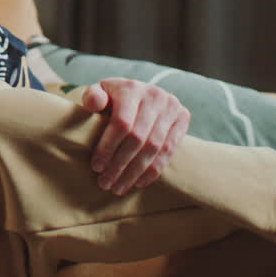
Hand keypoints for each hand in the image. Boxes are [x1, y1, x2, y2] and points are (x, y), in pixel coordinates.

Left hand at [80, 78, 189, 195]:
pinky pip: (169, 151)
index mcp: (131, 89)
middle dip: (120, 165)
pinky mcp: (183, 118)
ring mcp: (172, 107)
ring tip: (119, 187)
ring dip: (135, 172)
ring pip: (154, 148)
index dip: (108, 148)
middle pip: (138, 139)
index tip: (96, 167)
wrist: (138, 92)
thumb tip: (94, 102)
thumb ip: (92, 96)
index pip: (121, 124)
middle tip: (105, 183)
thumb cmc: (112, 97)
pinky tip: (138, 182)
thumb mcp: (99, 93)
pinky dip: (153, 170)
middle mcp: (155, 96)